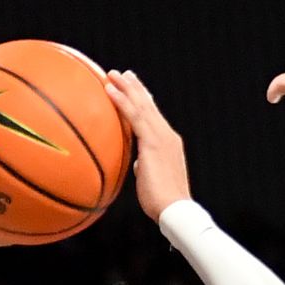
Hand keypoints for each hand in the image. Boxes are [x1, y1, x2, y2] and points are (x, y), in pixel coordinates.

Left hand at [103, 71, 189, 219]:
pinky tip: (109, 89)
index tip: (137, 89)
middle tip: (124, 74)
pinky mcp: (152, 142)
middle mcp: (167, 135)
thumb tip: (139, 165)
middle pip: (148, 106)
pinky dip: (121, 101)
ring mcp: (161, 137)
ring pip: (141, 106)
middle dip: (136, 88)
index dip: (146, 101)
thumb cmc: (163, 203)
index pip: (155, 117)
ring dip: (126, 88)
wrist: (175, 210)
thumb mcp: (153, 180)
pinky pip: (133, 116)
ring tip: (112, 74)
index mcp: (169, 143)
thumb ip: (147, 168)